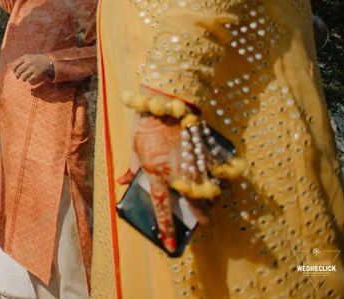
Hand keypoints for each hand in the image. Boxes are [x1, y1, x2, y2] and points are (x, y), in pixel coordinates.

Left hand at [13, 53, 53, 84]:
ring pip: (23, 76)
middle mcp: (29, 62)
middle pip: (19, 71)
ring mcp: (33, 68)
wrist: (46, 61)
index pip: (15, 64)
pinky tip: (28, 79)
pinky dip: (28, 80)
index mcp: (25, 57)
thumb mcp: (27, 57)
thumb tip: (11, 67)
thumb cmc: (34, 59)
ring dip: (22, 79)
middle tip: (17, 77)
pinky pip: (30, 79)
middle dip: (17, 75)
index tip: (14, 71)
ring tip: (23, 79)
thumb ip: (20, 61)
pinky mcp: (37, 73)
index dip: (13, 69)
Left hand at [128, 113, 210, 252]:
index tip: (170, 243)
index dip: (167, 228)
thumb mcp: (134, 147)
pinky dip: (218, 177)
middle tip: (206, 222)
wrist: (166, 100)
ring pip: (209, 190)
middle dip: (203, 216)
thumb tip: (125, 182)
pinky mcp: (206, 151)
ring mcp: (195, 162)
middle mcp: (177, 172)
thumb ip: (132, 167)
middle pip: (195, 204)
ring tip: (211, 201)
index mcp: (156, 173)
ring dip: (211, 197)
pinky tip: (218, 178)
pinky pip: (217, 171)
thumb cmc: (146, 123)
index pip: (162, 208)